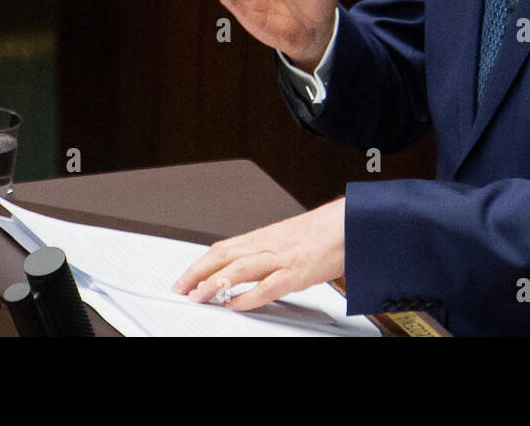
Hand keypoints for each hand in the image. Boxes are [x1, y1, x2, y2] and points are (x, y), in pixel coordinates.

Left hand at [172, 199, 344, 310]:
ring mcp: (281, 258)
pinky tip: (235, 305)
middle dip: (197, 273)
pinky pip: (268, 286)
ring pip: (239, 269)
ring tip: (199, 297)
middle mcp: (267, 245)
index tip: (184, 278)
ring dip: (215, 283)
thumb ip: (264, 251)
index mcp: (263, 237)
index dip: (199, 264)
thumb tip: (244, 266)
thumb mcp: (286, 238)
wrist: (348, 224)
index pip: (222, 248)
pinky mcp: (296, 272)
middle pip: (223, 256)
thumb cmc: (321, 232)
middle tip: (180, 289)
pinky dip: (249, 296)